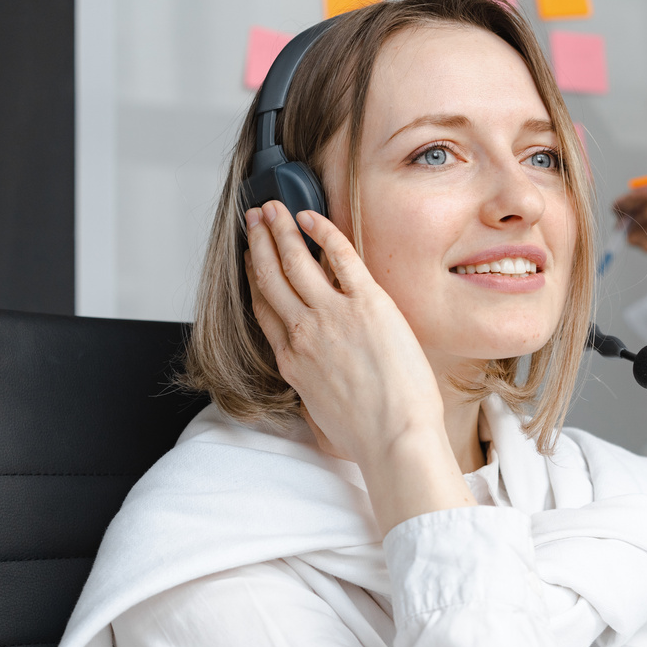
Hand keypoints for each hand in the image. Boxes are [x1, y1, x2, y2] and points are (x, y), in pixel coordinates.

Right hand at [244, 200, 446, 468]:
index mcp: (292, 362)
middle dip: (259, 243)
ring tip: (272, 208)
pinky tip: (311, 216)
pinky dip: (321, 231)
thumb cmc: (368, 436)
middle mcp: (303, 333)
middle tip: (254, 220)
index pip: (264, 309)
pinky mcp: (367, 303)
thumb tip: (318, 395)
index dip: (254, 278)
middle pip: (270, 278)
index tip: (252, 259)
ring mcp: (332, 315)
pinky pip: (339, 255)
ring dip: (279, 230)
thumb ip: (313, 396)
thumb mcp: (321, 419)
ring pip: (294, 261)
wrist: (395, 438)